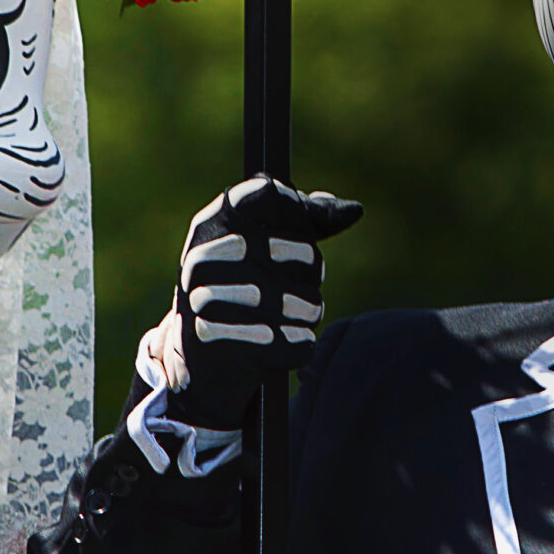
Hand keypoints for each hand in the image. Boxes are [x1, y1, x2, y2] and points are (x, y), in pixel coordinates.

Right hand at [146, 176, 363, 429]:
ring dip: (307, 313)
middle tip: (296, 286)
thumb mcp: (258, 250)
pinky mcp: (225, 347)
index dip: (299, 215)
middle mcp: (204, 257)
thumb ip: (303, 222)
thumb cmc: (238, 292)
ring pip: (308, 303)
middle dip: (312, 275)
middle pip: (306, 254)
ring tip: (287, 317)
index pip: (270, 194)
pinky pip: (298, 343)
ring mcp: (208, 302)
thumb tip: (353, 210)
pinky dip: (298, 346)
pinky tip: (276, 343)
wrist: (200, 360)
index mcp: (211, 224)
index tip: (300, 237)